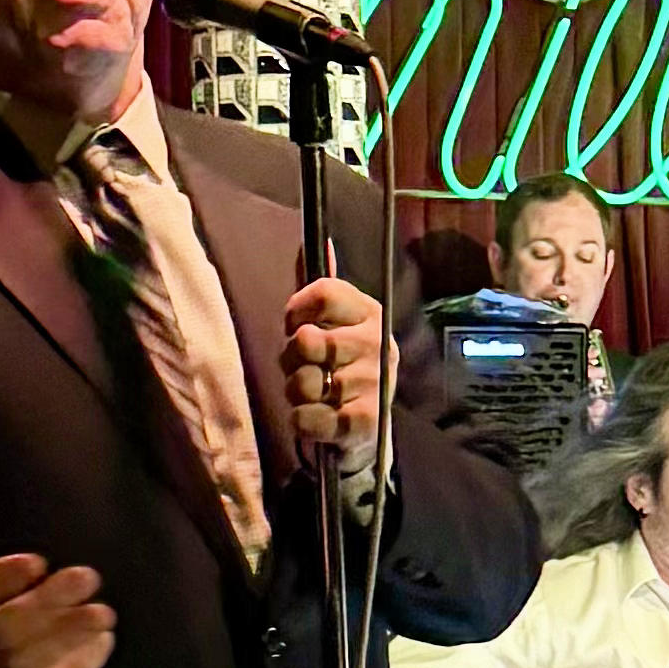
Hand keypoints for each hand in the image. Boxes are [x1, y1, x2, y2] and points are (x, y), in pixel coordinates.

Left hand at [283, 273, 389, 475]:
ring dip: (296, 392)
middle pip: (306, 339)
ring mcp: (374, 383)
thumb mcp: (332, 324)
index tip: (294, 326)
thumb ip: (322, 289)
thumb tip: (320, 239)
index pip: (323, 291)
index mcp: (370, 313)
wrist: (368, 428)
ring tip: (312, 394)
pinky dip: (302, 421)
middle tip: (303, 368)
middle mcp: (378, 343)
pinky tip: (316, 418)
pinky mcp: (366, 422)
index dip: (296, 310)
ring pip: (303, 381)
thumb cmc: (341, 367)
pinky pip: (307, 417)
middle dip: (290, 359)